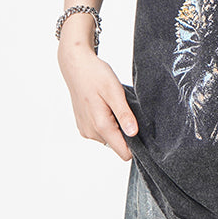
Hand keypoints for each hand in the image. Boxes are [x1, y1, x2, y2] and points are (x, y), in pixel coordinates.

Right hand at [58, 43, 137, 160]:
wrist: (76, 65)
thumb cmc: (95, 75)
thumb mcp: (115, 92)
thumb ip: (124, 114)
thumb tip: (133, 133)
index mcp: (101, 126)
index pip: (123, 152)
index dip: (135, 145)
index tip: (140, 129)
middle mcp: (91, 133)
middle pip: (117, 144)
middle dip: (125, 131)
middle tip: (126, 108)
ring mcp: (85, 130)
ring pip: (109, 138)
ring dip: (116, 125)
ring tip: (114, 104)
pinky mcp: (83, 125)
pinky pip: (101, 131)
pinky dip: (107, 121)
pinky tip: (105, 105)